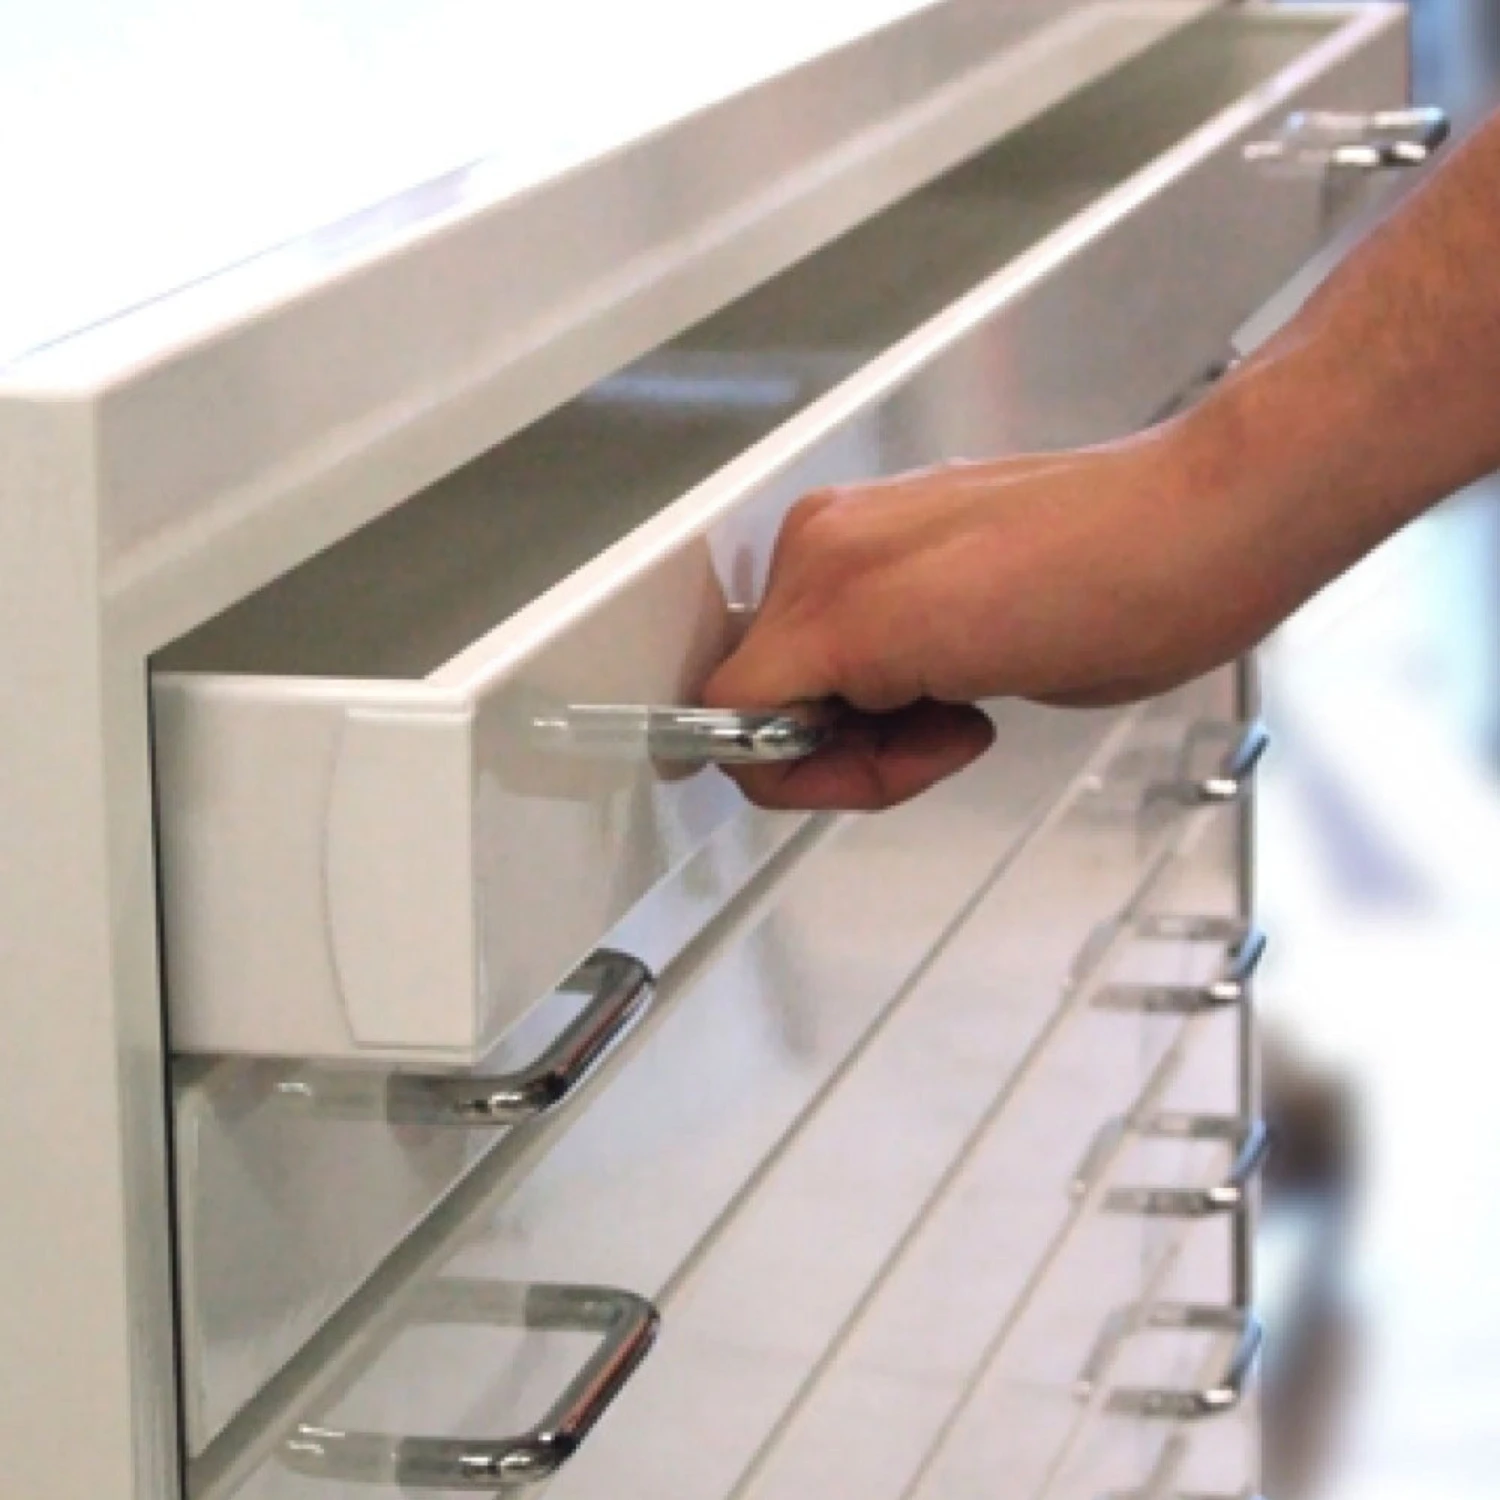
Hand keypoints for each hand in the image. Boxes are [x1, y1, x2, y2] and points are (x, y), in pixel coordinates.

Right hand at [703, 429, 1281, 810]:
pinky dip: (909, 704)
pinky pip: (871, 670)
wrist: (1203, 539)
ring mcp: (875, 555)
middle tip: (929, 741)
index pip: (730, 703)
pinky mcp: (920, 572)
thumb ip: (799, 692)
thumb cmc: (1108, 588)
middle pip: (775, 700)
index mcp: (820, 566)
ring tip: (961, 709)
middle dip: (845, 748)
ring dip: (883, 731)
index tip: (859, 773)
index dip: (789, 765)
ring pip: (824, 693)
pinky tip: (972, 687)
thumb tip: (726, 730)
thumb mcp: (921, 657)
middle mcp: (832, 551)